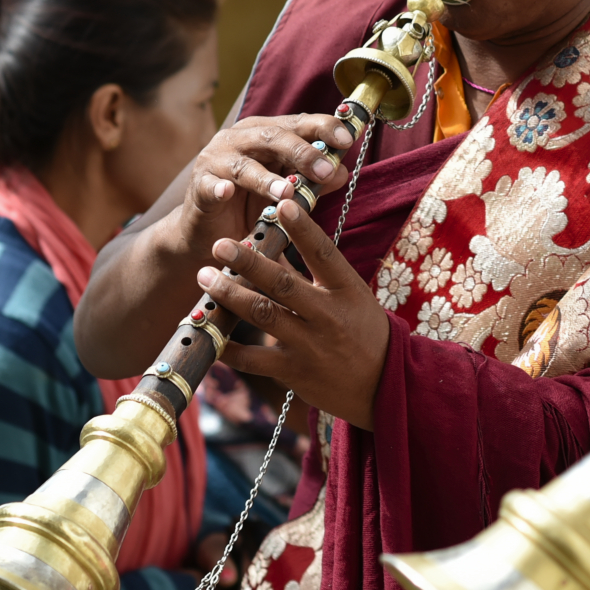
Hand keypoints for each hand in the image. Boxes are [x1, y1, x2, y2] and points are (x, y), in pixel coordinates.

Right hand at [170, 115, 357, 266]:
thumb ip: (314, 180)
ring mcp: (217, 160)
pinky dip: (219, 188)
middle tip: (326, 169)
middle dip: (303, 153)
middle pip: (274, 138)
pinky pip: (210, 186)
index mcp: (266, 133)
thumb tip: (341, 172)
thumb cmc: (253, 203)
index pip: (298, 123)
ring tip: (288, 190)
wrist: (211, 231)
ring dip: (267, 178)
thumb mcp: (289, 190)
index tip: (347, 138)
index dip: (323, 127)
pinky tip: (227, 192)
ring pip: (245, 165)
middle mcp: (241, 140)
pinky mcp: (199, 186)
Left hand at [197, 194, 390, 429]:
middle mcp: (328, 315)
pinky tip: (209, 334)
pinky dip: (229, 348)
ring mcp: (310, 345)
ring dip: (230, 295)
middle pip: (282, 284)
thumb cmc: (364, 331)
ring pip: (263, 315)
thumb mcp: (347, 296)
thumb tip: (276, 243)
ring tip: (205, 277)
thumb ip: (311, 272)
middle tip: (220, 244)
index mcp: (347, 290)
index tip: (282, 205)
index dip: (303, 229)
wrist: (383, 383)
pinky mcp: (294, 371)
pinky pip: (253, 360)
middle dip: (248, 263)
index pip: (323, 253)